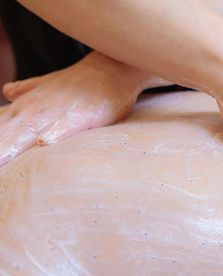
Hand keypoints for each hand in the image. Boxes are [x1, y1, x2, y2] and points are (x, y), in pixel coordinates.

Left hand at [0, 52, 149, 166]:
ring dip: (9, 147)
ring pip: (26, 134)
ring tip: (0, 160)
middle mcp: (33, 110)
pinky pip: (64, 126)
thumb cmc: (81, 82)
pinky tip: (43, 141)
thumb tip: (7, 91)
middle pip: (5, 137)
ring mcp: (56, 112)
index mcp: (24, 107)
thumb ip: (27, 90)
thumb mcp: (48, 86)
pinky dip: (53, 134)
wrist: (112, 68)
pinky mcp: (81, 115)